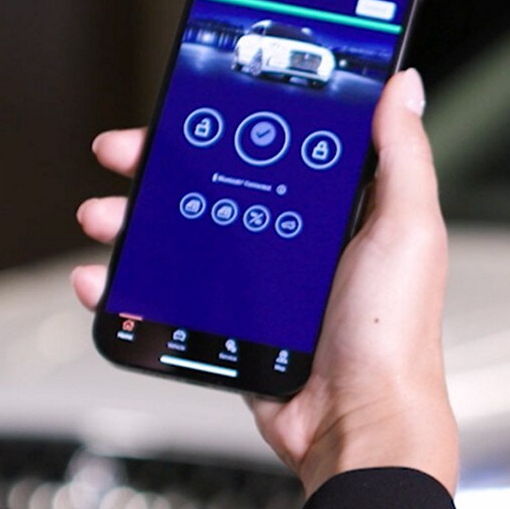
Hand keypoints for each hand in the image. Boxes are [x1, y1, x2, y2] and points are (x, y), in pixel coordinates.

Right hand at [72, 69, 458, 495]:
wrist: (359, 422)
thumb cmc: (393, 334)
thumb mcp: (408, 229)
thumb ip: (402, 155)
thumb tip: (401, 86)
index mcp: (336, 209)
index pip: (270, 144)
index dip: (224, 121)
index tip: (185, 105)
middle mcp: (292, 241)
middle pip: (211, 185)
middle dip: (158, 168)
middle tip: (121, 156)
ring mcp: (256, 285)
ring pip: (179, 237)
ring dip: (130, 222)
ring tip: (103, 218)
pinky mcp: (229, 325)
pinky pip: (167, 297)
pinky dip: (124, 288)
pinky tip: (100, 280)